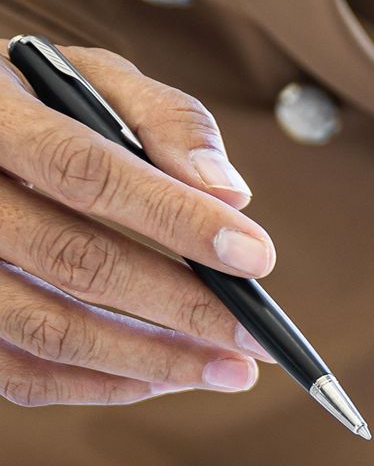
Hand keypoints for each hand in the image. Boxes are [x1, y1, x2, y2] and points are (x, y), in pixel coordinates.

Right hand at [0, 46, 273, 407]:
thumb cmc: (38, 101)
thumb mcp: (95, 81)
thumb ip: (166, 122)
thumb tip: (231, 195)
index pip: (87, 173)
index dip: (176, 218)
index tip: (256, 257)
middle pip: (73, 260)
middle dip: (181, 305)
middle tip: (257, 335)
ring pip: (46, 329)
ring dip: (149, 360)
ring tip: (229, 370)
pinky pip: (17, 373)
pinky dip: (98, 385)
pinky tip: (163, 378)